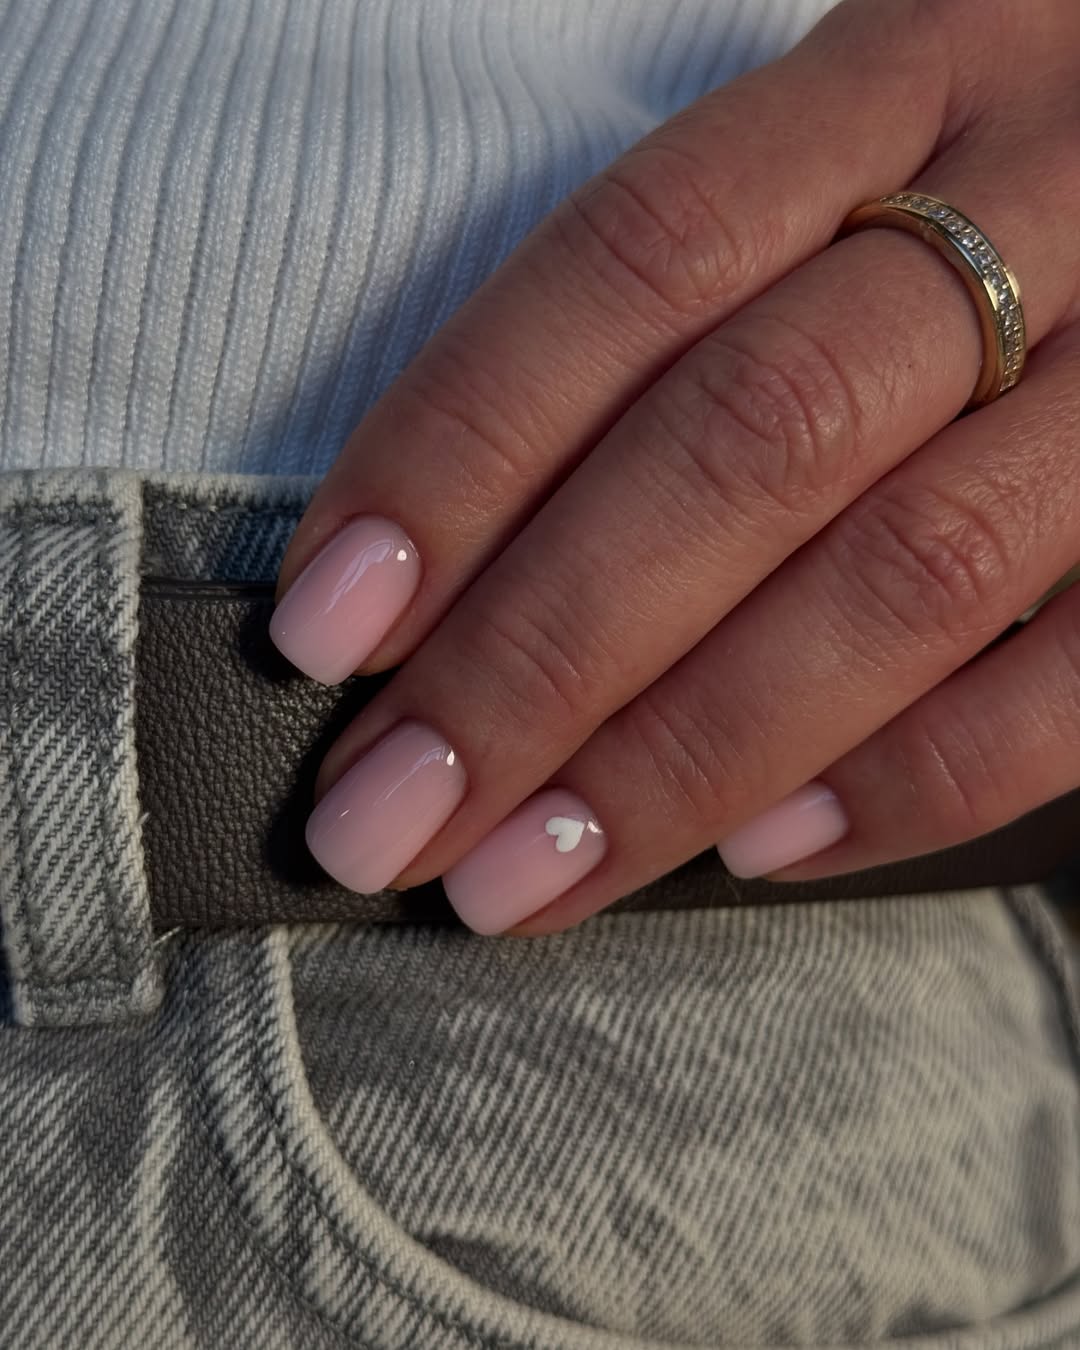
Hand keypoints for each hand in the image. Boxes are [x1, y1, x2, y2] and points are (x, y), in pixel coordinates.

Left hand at [271, 0, 1079, 935]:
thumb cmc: (990, 200)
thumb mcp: (859, 171)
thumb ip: (698, 322)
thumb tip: (458, 584)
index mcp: (911, 70)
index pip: (637, 260)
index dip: (463, 450)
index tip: (331, 625)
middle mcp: (1044, 199)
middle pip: (749, 445)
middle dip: (540, 658)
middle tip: (392, 814)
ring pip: (907, 573)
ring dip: (683, 751)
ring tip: (527, 872)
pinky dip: (914, 777)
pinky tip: (759, 851)